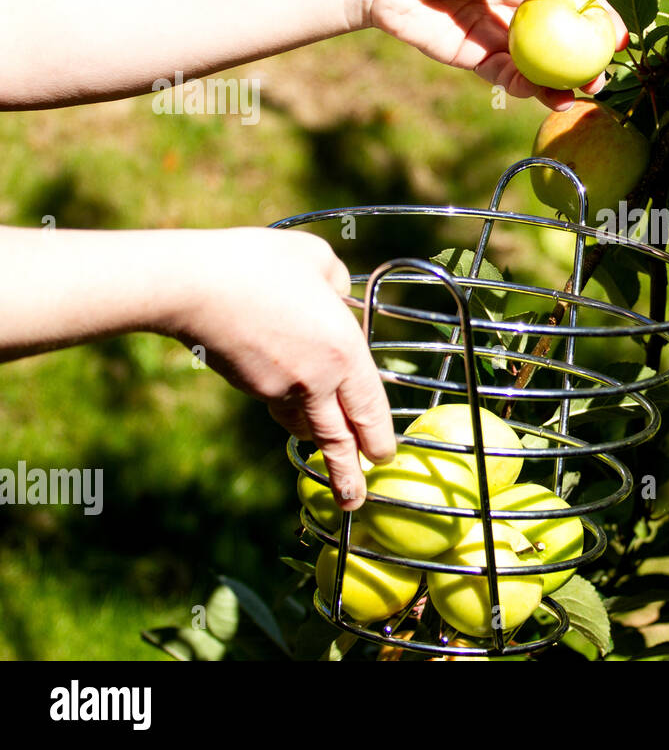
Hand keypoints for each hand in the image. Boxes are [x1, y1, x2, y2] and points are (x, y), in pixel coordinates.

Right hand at [162, 228, 394, 509]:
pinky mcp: (248, 387)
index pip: (370, 407)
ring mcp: (278, 388)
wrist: (194, 286)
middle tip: (357, 497)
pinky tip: (292, 411)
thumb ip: (338, 281)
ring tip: (331, 464)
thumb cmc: (261, 264)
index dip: (379, 436)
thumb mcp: (318, 259)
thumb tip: (339, 295)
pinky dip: (289, 412)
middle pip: (339, 438)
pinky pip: (277, 405)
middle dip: (350, 472)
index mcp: (344, 351)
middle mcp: (316, 380)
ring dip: (319, 444)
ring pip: (305, 425)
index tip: (385, 456)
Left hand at [362, 0, 628, 109]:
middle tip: (603, 76)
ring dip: (560, 81)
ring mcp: (498, 33)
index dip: (598, 15)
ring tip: (579, 95)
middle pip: (562, 34)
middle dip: (586, 58)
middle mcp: (516, 3)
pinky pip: (508, 77)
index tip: (621, 37)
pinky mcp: (476, 58)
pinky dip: (527, 88)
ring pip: (539, 62)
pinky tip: (541, 96)